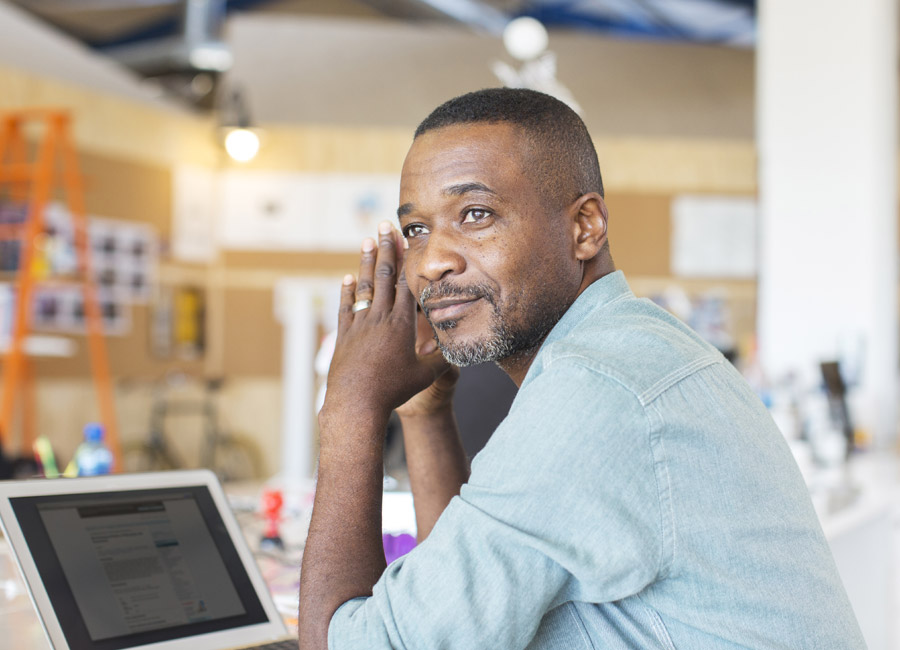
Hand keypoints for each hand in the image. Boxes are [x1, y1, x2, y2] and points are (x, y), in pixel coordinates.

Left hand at [321, 222, 446, 423]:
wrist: (356, 403)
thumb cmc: (393, 390)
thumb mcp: (424, 375)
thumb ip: (441, 359)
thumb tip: (458, 347)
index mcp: (401, 324)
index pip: (406, 284)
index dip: (407, 260)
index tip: (406, 239)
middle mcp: (379, 318)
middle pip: (384, 276)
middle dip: (385, 248)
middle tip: (383, 225)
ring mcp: (359, 325)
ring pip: (364, 287)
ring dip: (365, 263)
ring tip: (366, 241)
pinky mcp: (344, 336)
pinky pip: (347, 307)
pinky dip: (348, 291)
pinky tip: (348, 278)